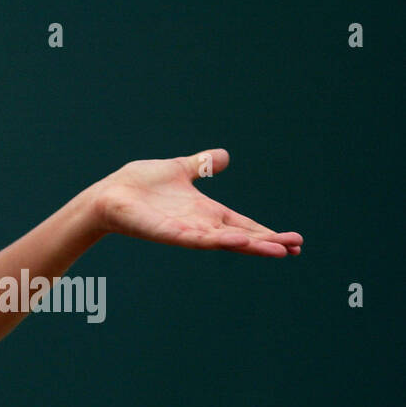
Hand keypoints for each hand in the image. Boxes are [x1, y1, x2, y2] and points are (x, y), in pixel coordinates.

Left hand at [94, 148, 302, 257]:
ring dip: (251, 246)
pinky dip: (217, 240)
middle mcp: (199, 225)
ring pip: (224, 241)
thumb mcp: (179, 169)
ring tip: (279, 250)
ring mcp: (185, 231)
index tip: (295, 240)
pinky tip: (238, 241)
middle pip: (241, 237)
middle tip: (296, 248)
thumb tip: (224, 156)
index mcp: (205, 212)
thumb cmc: (139, 184)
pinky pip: (196, 239)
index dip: (267, 232)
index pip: (243, 224)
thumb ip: (202, 164)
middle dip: (268, 243)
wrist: (109, 193)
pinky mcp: (168, 233)